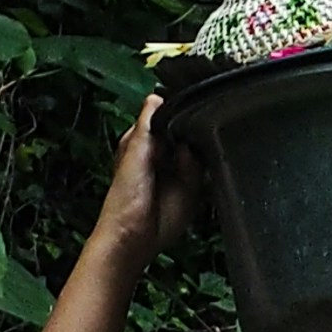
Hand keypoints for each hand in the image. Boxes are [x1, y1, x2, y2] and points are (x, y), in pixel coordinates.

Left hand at [94, 92, 203, 270]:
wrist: (135, 234)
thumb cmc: (124, 197)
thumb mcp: (134, 149)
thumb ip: (146, 123)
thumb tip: (156, 97)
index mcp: (145, 140)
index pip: (167, 116)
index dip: (177, 112)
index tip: (184, 110)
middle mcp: (164, 153)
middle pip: (188, 131)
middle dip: (191, 132)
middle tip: (181, 145)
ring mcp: (180, 171)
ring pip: (199, 150)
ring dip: (198, 153)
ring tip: (181, 168)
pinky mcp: (193, 188)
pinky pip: (207, 171)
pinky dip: (207, 170)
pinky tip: (194, 176)